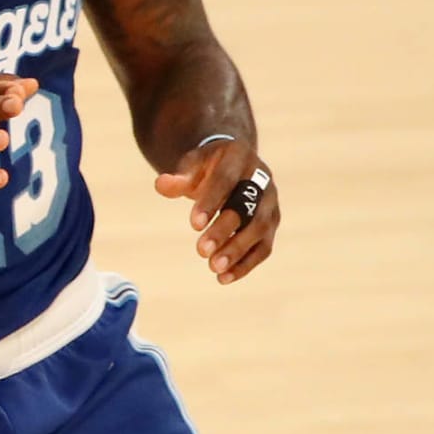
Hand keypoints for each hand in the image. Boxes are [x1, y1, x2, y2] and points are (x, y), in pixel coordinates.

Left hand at [156, 139, 280, 284]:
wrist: (232, 166)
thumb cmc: (207, 167)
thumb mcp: (192, 165)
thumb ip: (178, 177)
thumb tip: (161, 184)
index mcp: (239, 156)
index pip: (226, 180)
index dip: (211, 202)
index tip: (194, 225)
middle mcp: (261, 178)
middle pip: (246, 207)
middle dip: (224, 230)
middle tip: (201, 251)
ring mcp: (270, 202)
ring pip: (259, 229)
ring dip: (237, 251)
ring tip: (213, 268)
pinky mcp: (272, 223)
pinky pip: (264, 247)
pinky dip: (246, 264)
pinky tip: (225, 278)